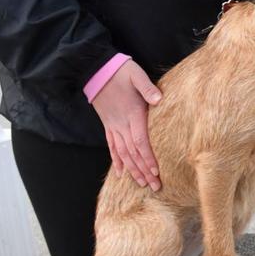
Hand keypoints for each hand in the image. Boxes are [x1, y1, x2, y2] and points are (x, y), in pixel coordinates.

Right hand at [92, 60, 162, 190]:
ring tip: (142, 184)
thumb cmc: (120, 71)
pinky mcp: (108, 124)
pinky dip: (116, 160)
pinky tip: (121, 172)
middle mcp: (122, 124)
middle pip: (133, 153)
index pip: (141, 142)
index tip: (156, 173)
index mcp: (132, 114)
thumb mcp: (136, 75)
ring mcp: (113, 126)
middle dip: (144, 171)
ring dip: (132, 170)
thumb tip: (159, 100)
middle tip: (155, 187)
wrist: (96, 69)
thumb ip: (148, 88)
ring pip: (123, 153)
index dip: (148, 159)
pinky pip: (112, 146)